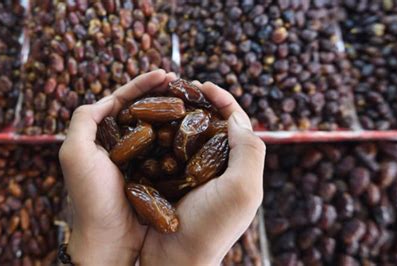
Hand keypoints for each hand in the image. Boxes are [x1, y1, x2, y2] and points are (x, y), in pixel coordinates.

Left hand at [59, 70, 176, 264]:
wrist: (110, 238)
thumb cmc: (90, 197)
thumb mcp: (75, 153)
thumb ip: (83, 120)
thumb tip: (108, 99)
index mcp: (102, 136)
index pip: (123, 101)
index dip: (143, 84)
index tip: (165, 73)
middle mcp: (121, 144)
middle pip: (144, 109)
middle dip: (162, 93)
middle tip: (183, 81)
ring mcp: (141, 159)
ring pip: (159, 126)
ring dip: (174, 110)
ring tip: (192, 98)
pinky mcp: (156, 174)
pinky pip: (170, 149)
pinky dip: (180, 135)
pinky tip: (193, 126)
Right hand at [140, 81, 264, 264]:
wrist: (175, 260)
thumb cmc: (212, 227)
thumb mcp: (242, 189)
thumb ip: (249, 150)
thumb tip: (236, 116)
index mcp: (236, 165)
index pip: (236, 123)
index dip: (223, 99)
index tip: (204, 85)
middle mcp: (216, 166)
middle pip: (210, 124)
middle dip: (197, 102)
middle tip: (179, 86)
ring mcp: (190, 173)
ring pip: (186, 133)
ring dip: (176, 113)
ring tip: (162, 99)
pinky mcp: (167, 179)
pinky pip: (164, 149)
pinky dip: (158, 133)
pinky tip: (147, 123)